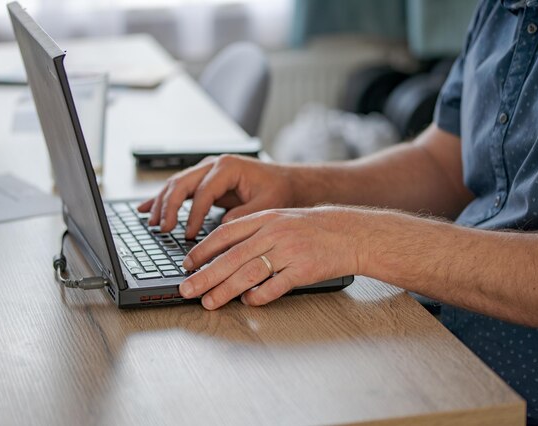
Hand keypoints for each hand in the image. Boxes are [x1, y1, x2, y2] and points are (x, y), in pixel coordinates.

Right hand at [137, 155, 296, 238]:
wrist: (286, 181)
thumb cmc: (278, 191)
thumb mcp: (266, 205)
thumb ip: (244, 215)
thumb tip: (221, 228)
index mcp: (228, 167)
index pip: (203, 192)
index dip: (194, 215)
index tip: (189, 235)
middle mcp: (213, 164)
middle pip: (182, 183)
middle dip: (169, 207)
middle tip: (163, 228)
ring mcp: (206, 170)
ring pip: (176, 184)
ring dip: (161, 203)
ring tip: (153, 223)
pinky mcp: (204, 180)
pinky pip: (179, 188)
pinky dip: (162, 199)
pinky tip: (145, 209)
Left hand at [178, 206, 364, 309]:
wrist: (350, 233)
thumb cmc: (313, 228)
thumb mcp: (280, 219)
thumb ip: (253, 232)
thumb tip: (223, 252)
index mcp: (265, 218)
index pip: (226, 234)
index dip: (203, 249)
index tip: (187, 263)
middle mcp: (274, 233)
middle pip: (232, 257)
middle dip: (205, 275)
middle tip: (187, 289)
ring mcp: (289, 251)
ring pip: (249, 272)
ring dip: (225, 290)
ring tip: (209, 302)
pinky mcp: (303, 270)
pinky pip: (276, 285)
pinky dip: (260, 295)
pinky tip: (248, 302)